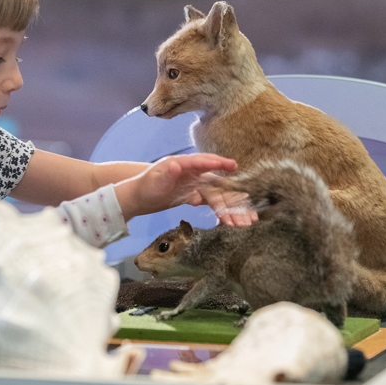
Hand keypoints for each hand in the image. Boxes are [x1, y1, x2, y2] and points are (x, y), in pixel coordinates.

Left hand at [113, 153, 257, 225]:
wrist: (139, 198)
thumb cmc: (145, 187)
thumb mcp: (154, 180)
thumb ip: (166, 172)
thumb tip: (176, 164)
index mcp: (183, 165)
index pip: (204, 162)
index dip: (218, 163)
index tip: (232, 166)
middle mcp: (193, 173)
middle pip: (216, 182)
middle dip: (232, 196)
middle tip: (246, 205)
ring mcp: (195, 184)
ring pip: (217, 195)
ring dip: (229, 208)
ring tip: (242, 222)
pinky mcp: (195, 194)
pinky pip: (212, 202)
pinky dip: (222, 210)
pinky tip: (230, 220)